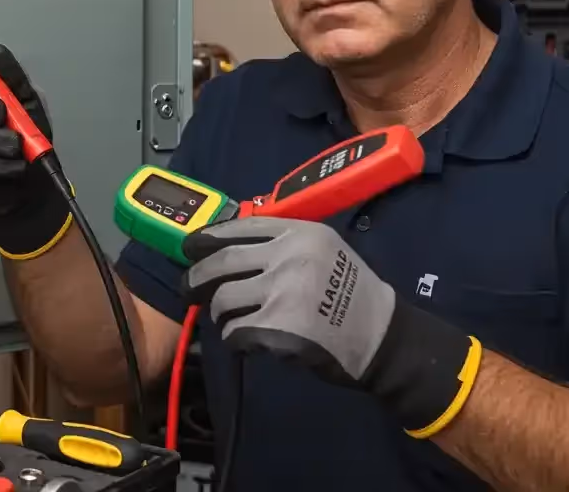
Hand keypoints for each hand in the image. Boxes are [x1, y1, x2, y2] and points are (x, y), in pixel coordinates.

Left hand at [183, 217, 482, 437]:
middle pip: (222, 262)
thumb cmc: (351, 293)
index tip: (190, 246)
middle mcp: (288, 255)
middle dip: (197, 277)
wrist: (380, 335)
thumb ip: (284, 244)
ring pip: (223, 298)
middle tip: (188, 288)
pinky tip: (246, 340)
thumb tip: (231, 248)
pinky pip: (236, 330)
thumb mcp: (325, 249)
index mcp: (300, 232)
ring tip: (228, 319)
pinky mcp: (278, 326)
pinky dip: (234, 337)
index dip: (208, 237)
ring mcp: (282, 291)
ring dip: (220, 313)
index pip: (241, 227)